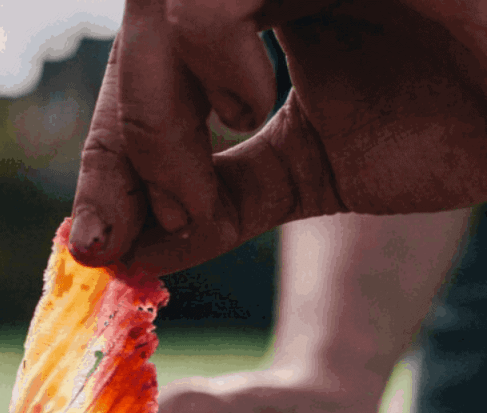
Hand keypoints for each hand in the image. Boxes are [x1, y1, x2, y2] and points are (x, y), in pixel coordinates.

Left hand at [69, 0, 486, 274]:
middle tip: (134, 234)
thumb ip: (221, 205)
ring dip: (152, 124)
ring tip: (197, 194)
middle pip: (136, 40)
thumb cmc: (452, 124)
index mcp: (258, 14)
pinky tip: (248, 107)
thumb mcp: (307, 174)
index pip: (144, 75)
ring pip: (157, 11)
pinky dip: (206, 65)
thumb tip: (129, 251)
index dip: (108, 161)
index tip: (98, 243)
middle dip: (116, 152)